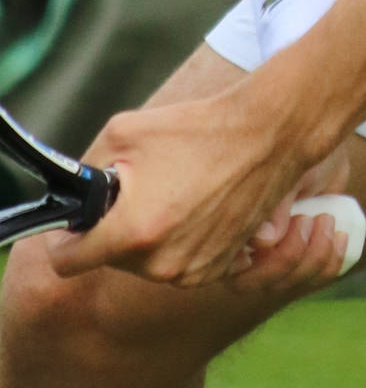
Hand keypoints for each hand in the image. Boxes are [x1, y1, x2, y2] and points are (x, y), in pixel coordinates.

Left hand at [45, 81, 326, 289]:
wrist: (266, 135)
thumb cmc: (196, 128)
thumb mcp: (123, 131)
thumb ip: (86, 170)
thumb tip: (73, 197)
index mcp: (133, 232)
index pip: (67, 262)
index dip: (65, 239)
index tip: (76, 223)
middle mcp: (160, 264)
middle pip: (110, 259)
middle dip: (117, 228)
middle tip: (142, 190)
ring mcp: (190, 271)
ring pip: (146, 263)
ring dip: (151, 235)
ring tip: (176, 192)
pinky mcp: (217, 270)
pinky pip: (179, 264)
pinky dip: (181, 242)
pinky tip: (198, 206)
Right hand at [228, 141, 355, 292]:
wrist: (321, 140)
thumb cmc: (295, 145)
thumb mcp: (287, 169)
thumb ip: (274, 204)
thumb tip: (265, 242)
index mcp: (228, 223)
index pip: (223, 266)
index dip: (249, 261)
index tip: (276, 237)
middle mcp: (244, 247)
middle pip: (253, 284)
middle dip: (286, 259)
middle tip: (308, 220)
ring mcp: (273, 257)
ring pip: (286, 285)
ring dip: (313, 258)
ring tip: (327, 219)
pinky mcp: (302, 258)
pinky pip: (314, 281)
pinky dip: (331, 262)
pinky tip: (340, 235)